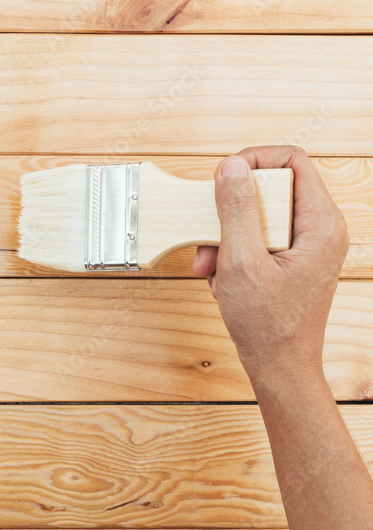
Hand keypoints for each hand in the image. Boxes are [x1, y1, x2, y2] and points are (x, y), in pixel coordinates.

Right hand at [191, 146, 349, 382]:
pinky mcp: (291, 261)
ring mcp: (306, 247)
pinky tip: (223, 280)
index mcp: (321, 224)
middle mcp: (320, 230)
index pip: (291, 161)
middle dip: (229, 212)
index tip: (222, 178)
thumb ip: (236, 210)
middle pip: (269, 190)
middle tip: (208, 239)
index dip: (253, 161)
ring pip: (258, 217)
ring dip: (225, 237)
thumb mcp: (242, 262)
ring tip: (212, 268)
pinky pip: (256, 240)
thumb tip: (231, 167)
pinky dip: (232, 254)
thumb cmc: (269, 326)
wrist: (280, 368)